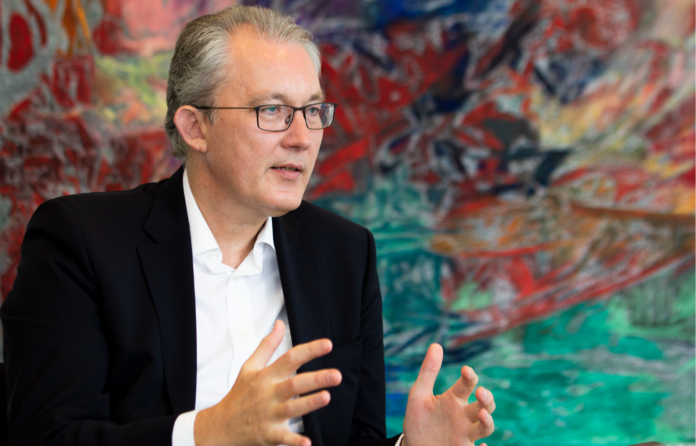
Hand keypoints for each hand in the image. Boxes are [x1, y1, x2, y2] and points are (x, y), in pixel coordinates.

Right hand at [194, 320, 341, 445]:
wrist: (220, 427)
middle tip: (337, 375)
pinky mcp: (269, 435)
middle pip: (294, 384)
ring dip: (309, 404)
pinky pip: (284, 439)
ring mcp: (269, 415)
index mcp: (266, 376)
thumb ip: (267, 346)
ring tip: (326, 397)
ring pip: (292, 409)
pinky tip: (308, 442)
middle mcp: (269, 394)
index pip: (290, 359)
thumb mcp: (249, 367)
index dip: (309, 351)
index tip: (328, 344)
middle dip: (316, 379)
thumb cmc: (239, 395)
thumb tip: (280, 324)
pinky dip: (295, 442)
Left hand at [402, 344, 495, 445]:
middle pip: (484, 404)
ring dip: (488, 421)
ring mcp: (465, 434)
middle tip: (481, 392)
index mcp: (454, 399)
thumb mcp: (418, 395)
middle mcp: (464, 415)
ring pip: (486, 426)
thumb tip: (436, 345)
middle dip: (486, 398)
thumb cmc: (418, 421)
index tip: (466, 370)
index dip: (470, 377)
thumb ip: (428, 372)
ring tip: (483, 415)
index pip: (467, 384)